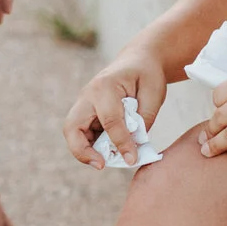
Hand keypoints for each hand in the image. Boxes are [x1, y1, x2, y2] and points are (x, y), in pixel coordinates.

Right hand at [63, 47, 167, 168]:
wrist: (138, 60)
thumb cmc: (147, 74)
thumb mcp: (153, 93)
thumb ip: (144, 119)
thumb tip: (134, 146)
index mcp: (105, 85)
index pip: (110, 120)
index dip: (121, 142)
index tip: (132, 159)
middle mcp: (88, 95)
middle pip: (72, 127)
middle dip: (82, 150)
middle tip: (101, 165)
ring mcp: (84, 104)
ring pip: (73, 132)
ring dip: (86, 150)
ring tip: (107, 161)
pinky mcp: (86, 113)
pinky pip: (81, 133)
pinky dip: (92, 146)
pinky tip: (110, 151)